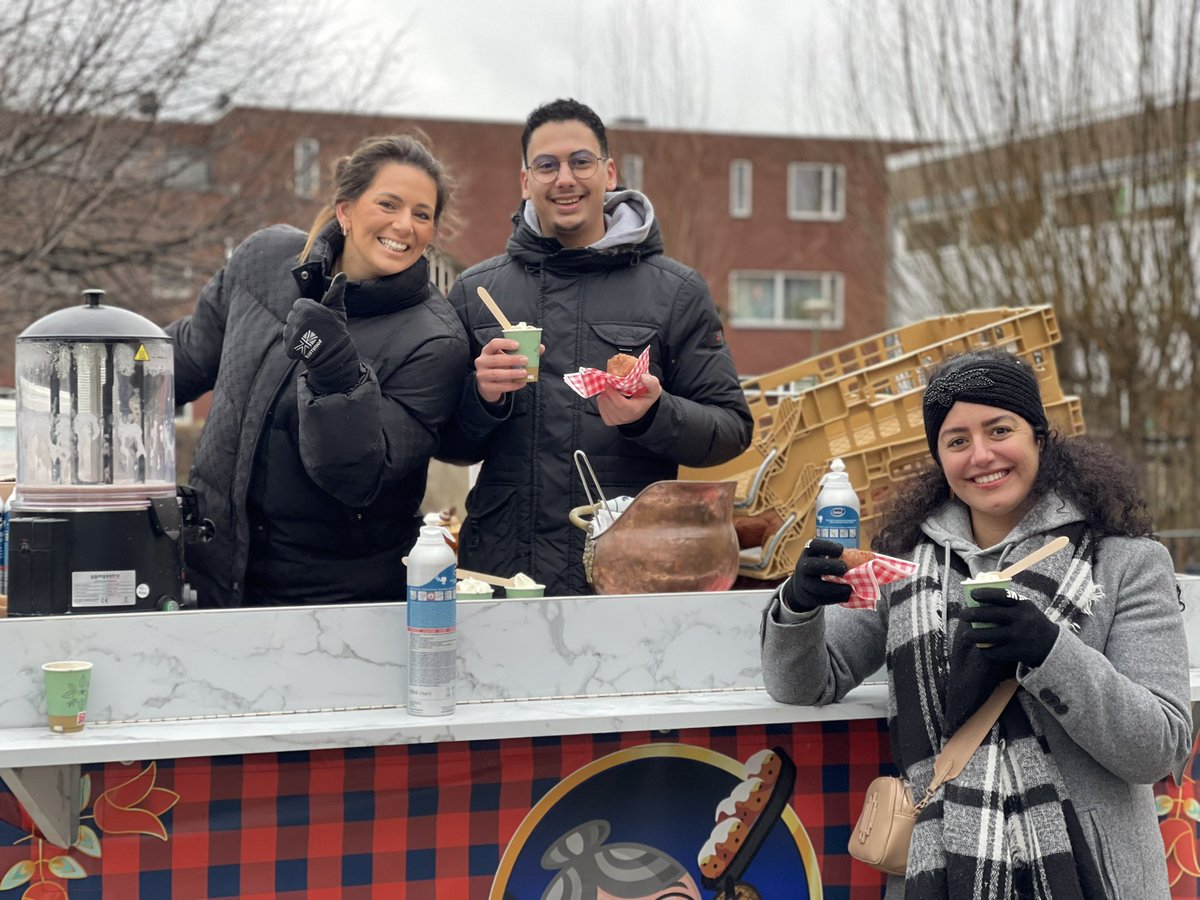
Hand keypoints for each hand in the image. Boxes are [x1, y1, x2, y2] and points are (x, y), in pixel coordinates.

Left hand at [284, 274, 361, 393]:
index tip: (318, 319)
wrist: (335, 354)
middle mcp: (294, 318)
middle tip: (315, 329)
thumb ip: (336, 291)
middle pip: (293, 316)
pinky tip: (306, 346)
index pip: (299, 305)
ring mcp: (290, 333)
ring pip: (289, 328)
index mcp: (304, 306)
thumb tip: (341, 274)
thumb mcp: (337, 308)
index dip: (309, 311)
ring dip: (297, 333)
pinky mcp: (288, 346)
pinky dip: (295, 345)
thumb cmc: (336, 329)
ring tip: (311, 338)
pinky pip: (288, 341)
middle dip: (302, 321)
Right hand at [474, 337, 542, 403]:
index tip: (517, 345)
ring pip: (497, 374)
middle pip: (496, 360)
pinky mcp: (485, 387)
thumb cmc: (501, 367)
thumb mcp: (508, 358)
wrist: (489, 385)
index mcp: (487, 351)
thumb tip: (540, 348)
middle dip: (511, 359)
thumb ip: (523, 352)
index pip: (494, 344)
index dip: (505, 343)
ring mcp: (482, 375)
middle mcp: (481, 361)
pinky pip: (500, 386)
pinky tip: (522, 383)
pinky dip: (512, 385)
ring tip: (524, 373)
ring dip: (512, 373)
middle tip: (525, 360)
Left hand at [596, 373, 662, 425]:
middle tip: (608, 383)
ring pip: (602, 405)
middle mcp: (625, 418)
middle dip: (605, 391)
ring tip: (609, 390)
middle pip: (608, 403)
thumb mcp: (654, 389)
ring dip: (603, 395)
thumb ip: (651, 382)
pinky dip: (601, 401)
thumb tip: (642, 376)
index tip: (608, 381)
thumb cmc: (647, 397)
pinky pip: (601, 410)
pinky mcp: (609, 422)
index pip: (620, 403)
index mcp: (635, 409)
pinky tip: (608, 397)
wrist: (643, 410)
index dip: (611, 392)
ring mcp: (616, 421)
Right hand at [781, 538, 851, 612]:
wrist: (801, 585)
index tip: (841, 550)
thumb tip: (866, 559)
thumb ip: (838, 558)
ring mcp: (803, 582)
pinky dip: (835, 598)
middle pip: (812, 565)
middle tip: (845, 569)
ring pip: (817, 587)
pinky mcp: (808, 597)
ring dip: (835, 588)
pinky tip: (846, 596)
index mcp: (809, 552)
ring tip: (850, 588)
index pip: (814, 545)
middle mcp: (803, 566)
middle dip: (830, 567)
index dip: (827, 547)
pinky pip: (821, 599)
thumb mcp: (823, 558)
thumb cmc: (821, 567)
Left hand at [959, 587, 1058, 666]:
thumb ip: (1006, 602)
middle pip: (991, 615)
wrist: (1051, 645)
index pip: (1001, 596)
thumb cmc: (1030, 621)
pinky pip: (995, 651)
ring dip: (973, 635)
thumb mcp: (1024, 607)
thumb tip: (975, 595)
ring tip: (966, 634)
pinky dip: (985, 650)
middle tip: (962, 615)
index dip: (985, 594)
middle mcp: (1021, 619)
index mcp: (1023, 605)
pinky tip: (981, 648)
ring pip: (989, 635)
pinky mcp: (1017, 652)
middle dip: (973, 614)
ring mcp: (1019, 636)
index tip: (972, 594)